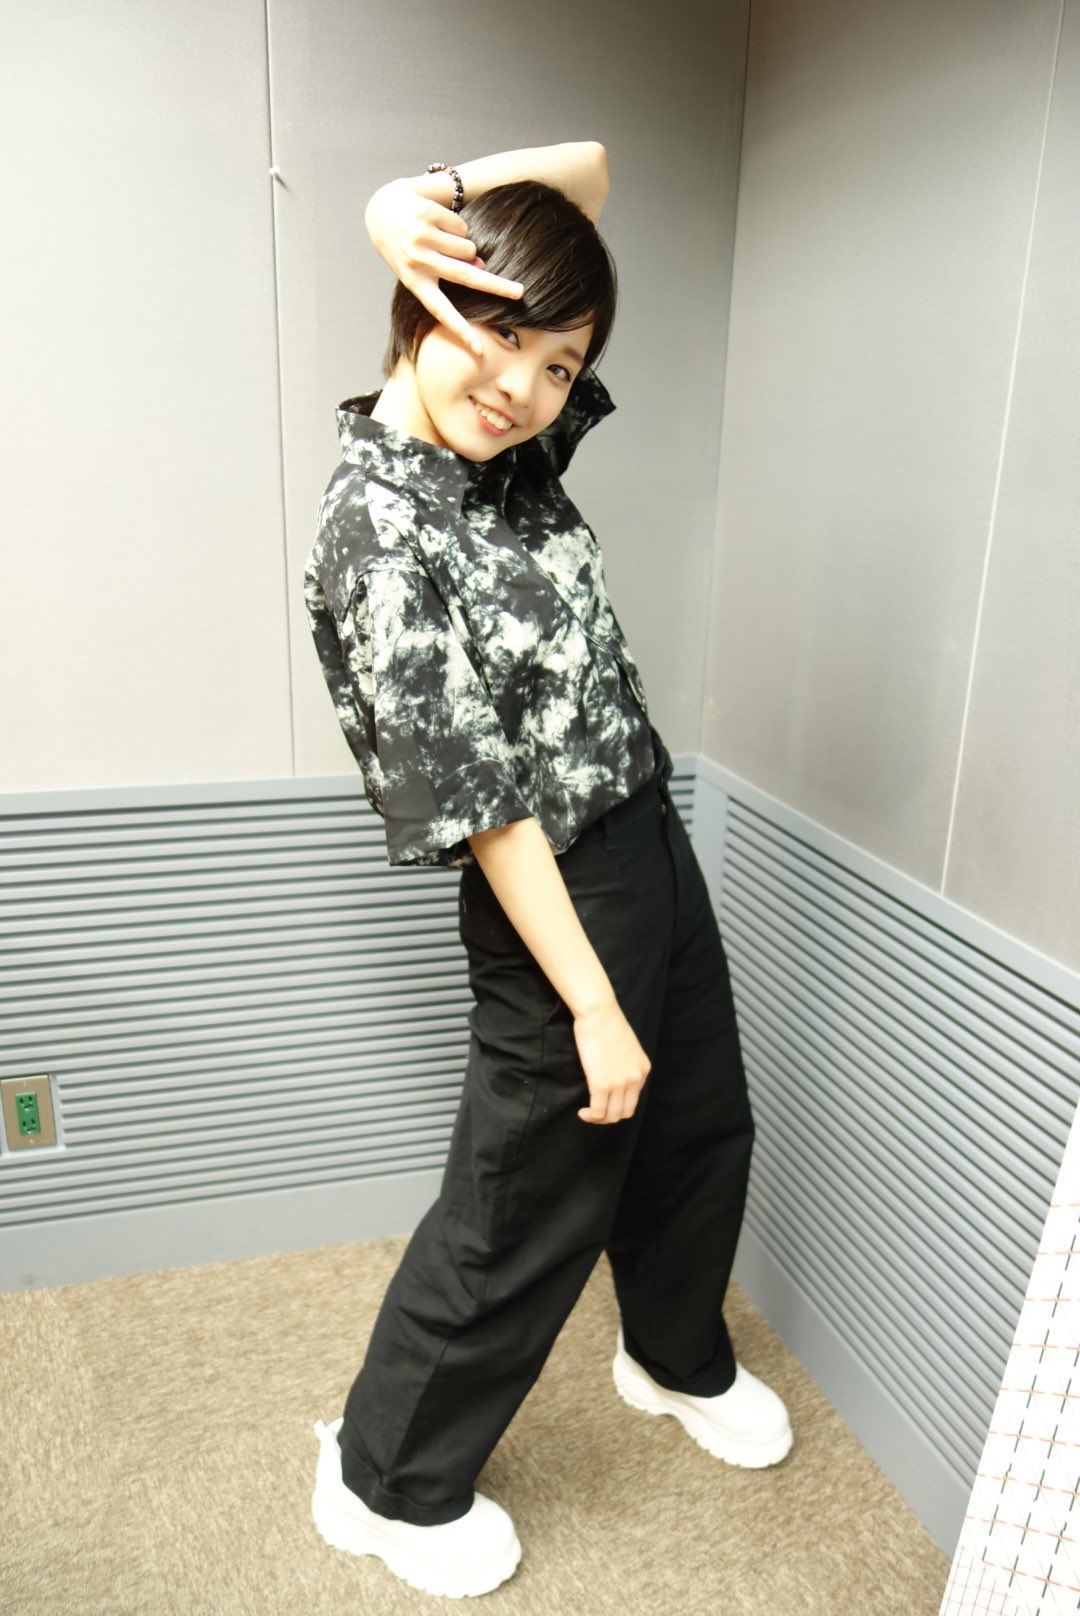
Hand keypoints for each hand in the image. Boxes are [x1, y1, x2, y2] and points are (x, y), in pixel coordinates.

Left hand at [365, 180, 523, 354]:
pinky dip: (457, 226)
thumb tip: (479, 264)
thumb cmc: (404, 244)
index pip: (441, 311)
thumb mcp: (418, 265)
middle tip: (520, 293)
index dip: (460, 329)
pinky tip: (439, 223)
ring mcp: (421, 237)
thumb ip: (446, 269)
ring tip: (445, 241)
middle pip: (466, 276)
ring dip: (465, 245)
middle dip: (496, 285)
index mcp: (414, 282)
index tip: (477, 348)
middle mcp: (418, 261)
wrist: (382, 209)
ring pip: (468, 247)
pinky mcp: (427, 216)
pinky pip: (461, 225)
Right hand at [572, 997, 650, 1124]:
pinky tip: (583, 1112)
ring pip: (612, 1115)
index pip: (634, 1099)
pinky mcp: (602, 1084)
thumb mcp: (627, 1046)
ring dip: (599, 1119)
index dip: (618, 1105)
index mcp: (643, 1069)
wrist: (598, 1013)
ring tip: (588, 1113)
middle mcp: (635, 1078)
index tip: (604, 1102)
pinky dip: (590, 1116)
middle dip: (610, 1117)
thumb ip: (625, 1063)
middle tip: (595, 1112)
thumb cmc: (607, 1023)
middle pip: (625, 1112)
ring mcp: (620, 1083)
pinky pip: (598, 1111)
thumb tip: (613, 1074)